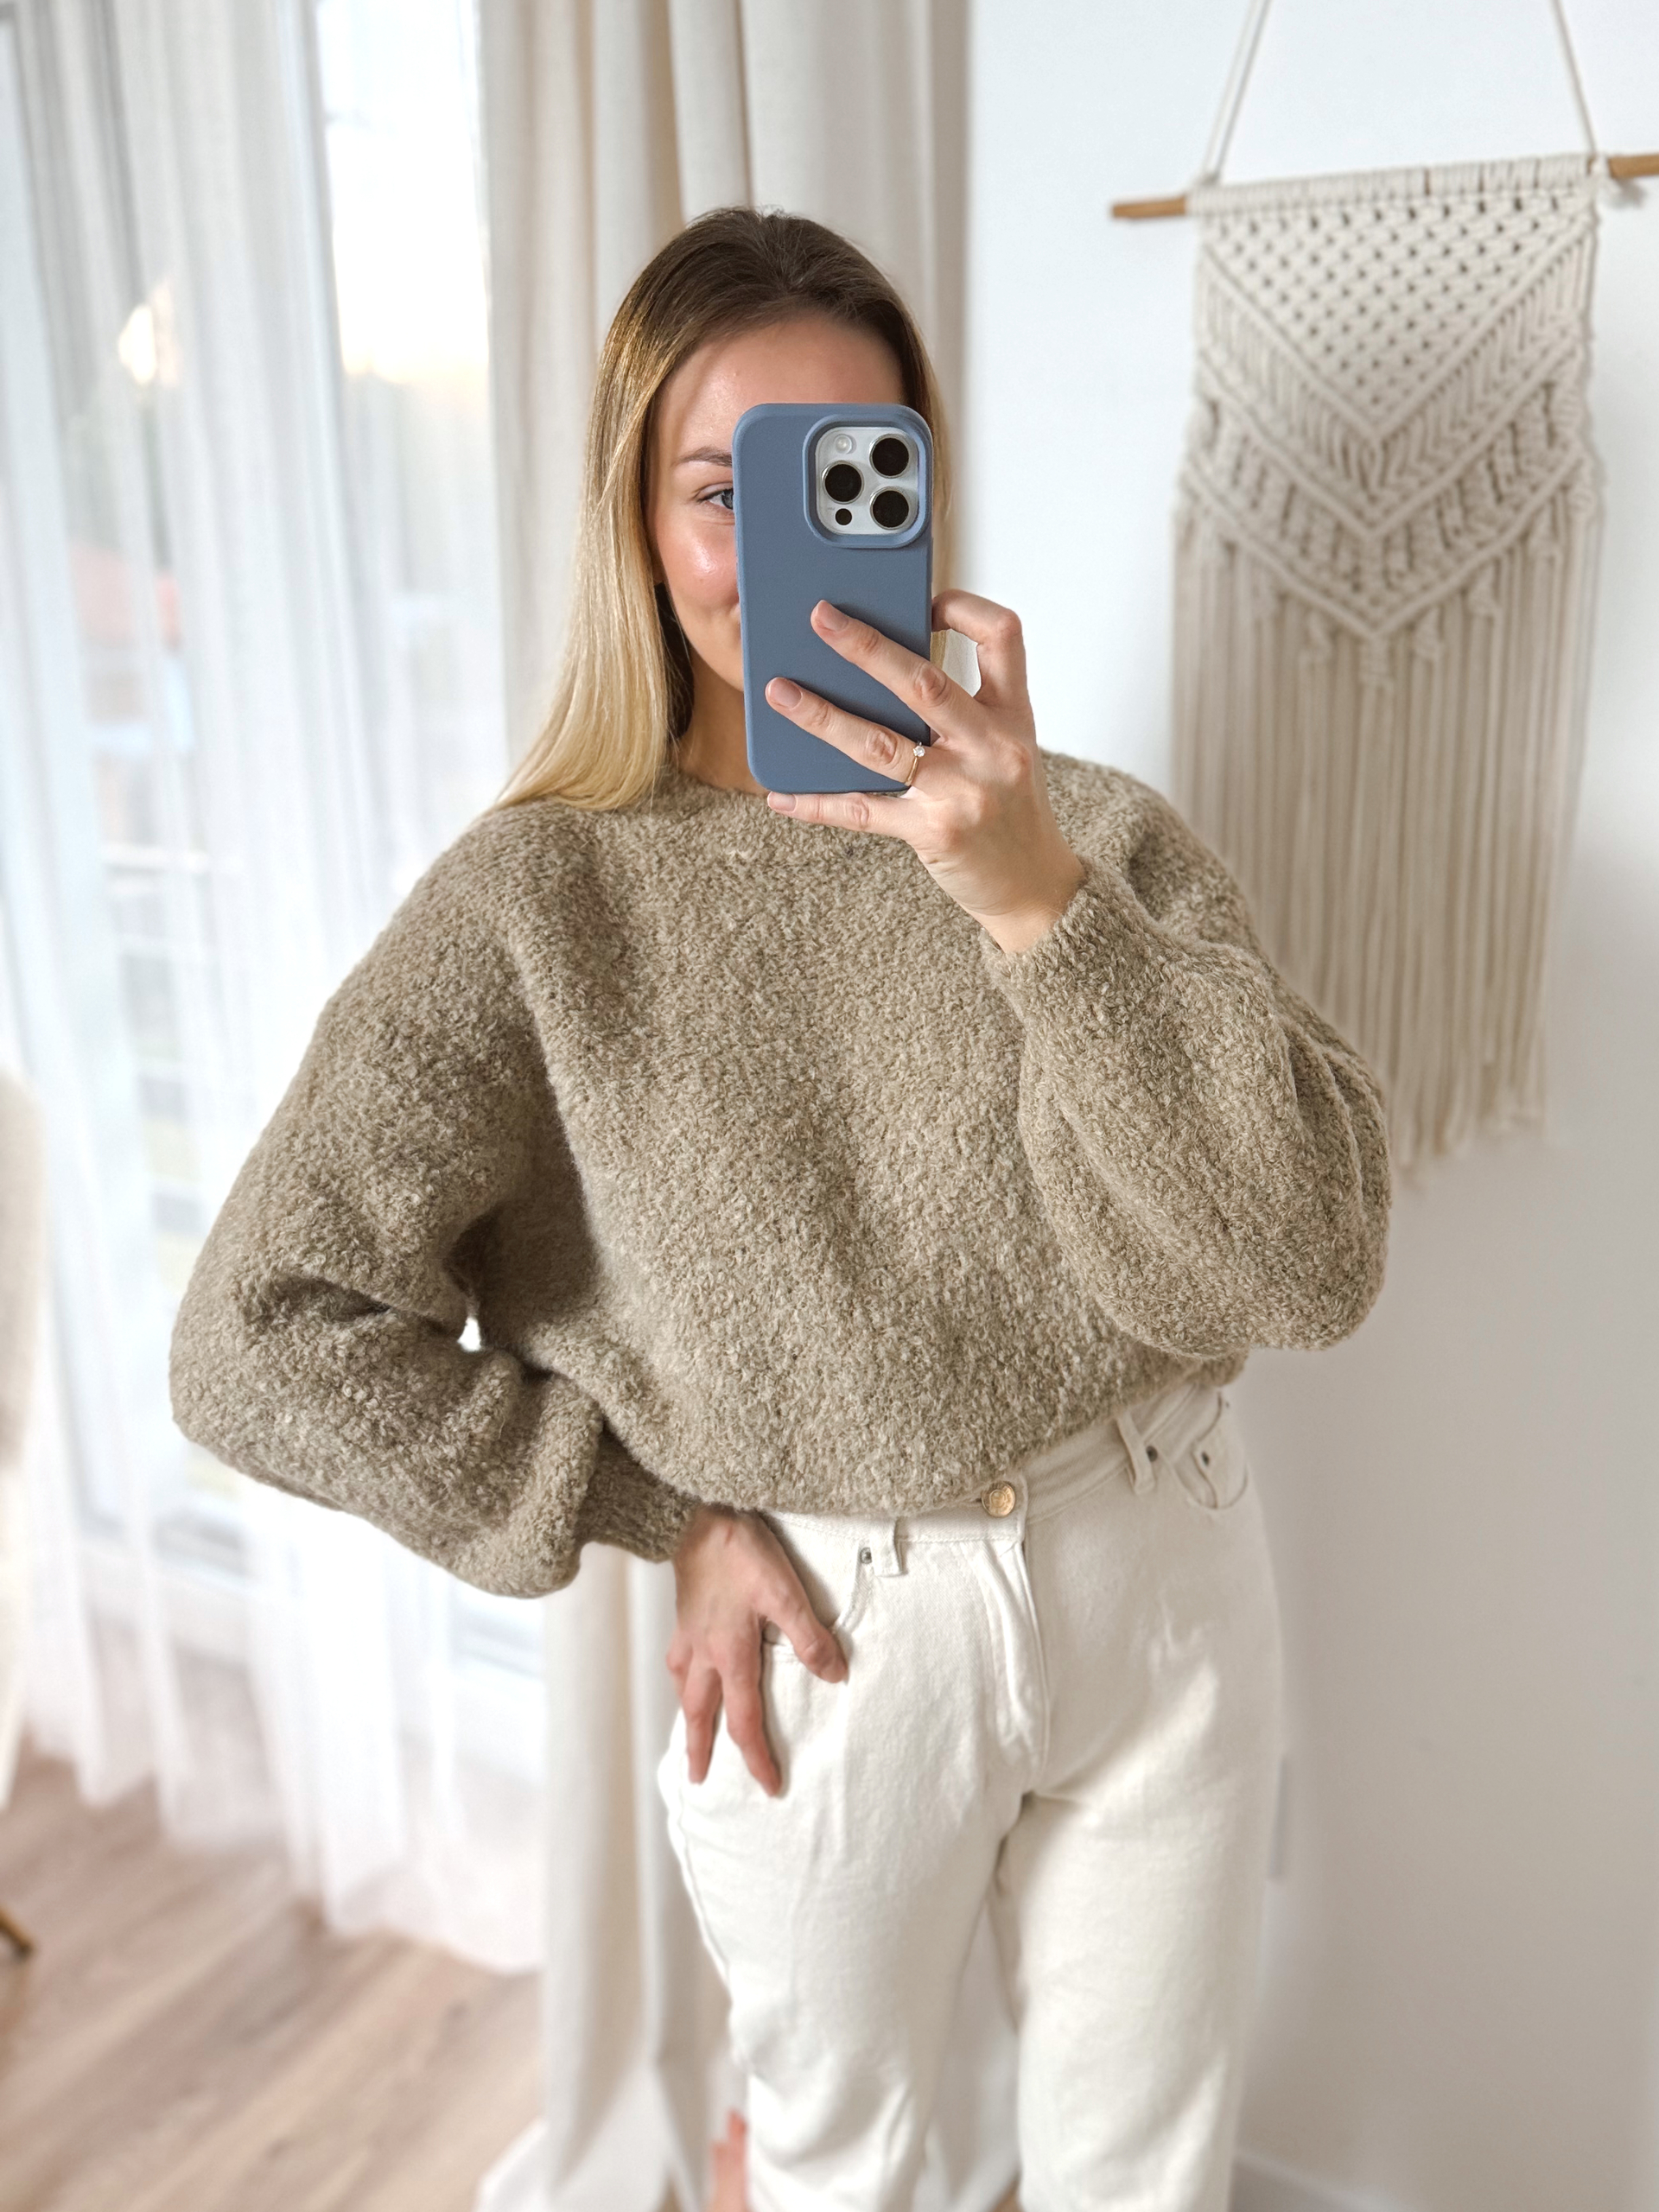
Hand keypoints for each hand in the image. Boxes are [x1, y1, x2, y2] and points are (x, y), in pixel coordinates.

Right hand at [668, 1505, 847, 1795]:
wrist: (698, 1516)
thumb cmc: (740, 1552)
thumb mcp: (785, 1593)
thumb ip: (809, 1638)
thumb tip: (835, 1677)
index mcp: (731, 1655)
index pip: (745, 1721)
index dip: (757, 1757)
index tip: (769, 1786)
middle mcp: (704, 1653)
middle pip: (701, 1714)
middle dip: (702, 1750)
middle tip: (698, 1780)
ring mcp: (688, 1635)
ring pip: (684, 1690)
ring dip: (689, 1718)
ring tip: (690, 1732)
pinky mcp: (682, 1615)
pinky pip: (677, 1662)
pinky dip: (681, 1681)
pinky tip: (685, 1674)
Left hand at [762, 589, 1086, 955]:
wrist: (1035, 888)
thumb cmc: (1012, 812)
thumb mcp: (1007, 749)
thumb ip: (963, 711)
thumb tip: (881, 674)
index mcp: (1013, 716)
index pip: (1003, 636)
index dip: (964, 608)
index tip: (925, 601)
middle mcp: (993, 747)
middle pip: (925, 682)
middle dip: (866, 646)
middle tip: (821, 618)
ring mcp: (964, 791)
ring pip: (881, 744)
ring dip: (823, 717)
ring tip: (780, 693)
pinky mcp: (935, 832)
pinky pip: (864, 811)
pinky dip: (818, 803)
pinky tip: (782, 795)